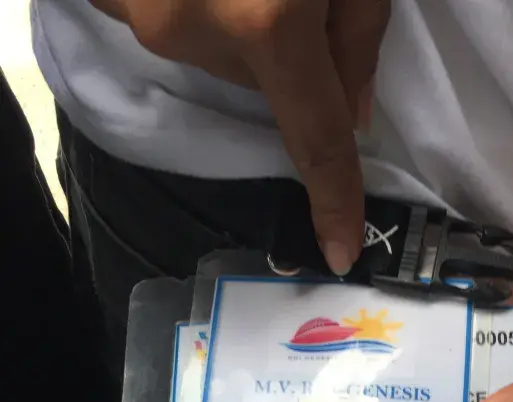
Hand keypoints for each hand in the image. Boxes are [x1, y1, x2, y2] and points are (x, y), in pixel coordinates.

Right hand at [90, 0, 390, 274]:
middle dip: (284, 51)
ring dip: (234, 18)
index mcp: (268, 23)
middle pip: (259, 84)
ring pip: (212, 52)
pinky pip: (170, 22)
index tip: (340, 253)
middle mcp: (193, 32)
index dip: (335, 200)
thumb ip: (358, 35)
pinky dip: (194, 0)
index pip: (317, 140)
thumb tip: (351, 114)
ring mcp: (142, 13)